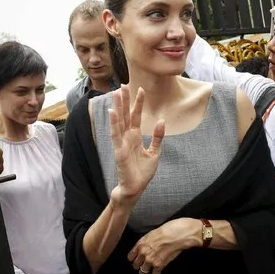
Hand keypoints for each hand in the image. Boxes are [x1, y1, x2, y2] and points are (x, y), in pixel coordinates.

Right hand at [110, 85, 164, 200]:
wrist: (135, 189)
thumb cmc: (142, 173)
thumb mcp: (154, 153)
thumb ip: (157, 137)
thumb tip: (162, 121)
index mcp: (135, 137)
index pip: (136, 116)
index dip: (138, 103)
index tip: (140, 89)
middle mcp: (127, 137)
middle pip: (125, 115)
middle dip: (125, 100)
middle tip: (123, 85)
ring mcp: (121, 143)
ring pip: (119, 121)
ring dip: (118, 107)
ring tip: (116, 93)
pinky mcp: (118, 151)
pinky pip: (115, 135)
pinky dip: (114, 123)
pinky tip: (112, 112)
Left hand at [128, 218, 199, 273]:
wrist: (177, 234)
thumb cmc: (167, 231)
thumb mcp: (152, 234)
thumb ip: (145, 242)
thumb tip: (145, 247)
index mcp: (140, 244)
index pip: (130, 257)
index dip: (134, 259)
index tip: (138, 260)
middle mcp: (143, 253)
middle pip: (135, 266)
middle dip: (140, 266)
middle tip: (145, 265)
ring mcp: (150, 260)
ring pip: (143, 272)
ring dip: (147, 272)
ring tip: (151, 270)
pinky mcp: (158, 265)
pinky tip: (158, 273)